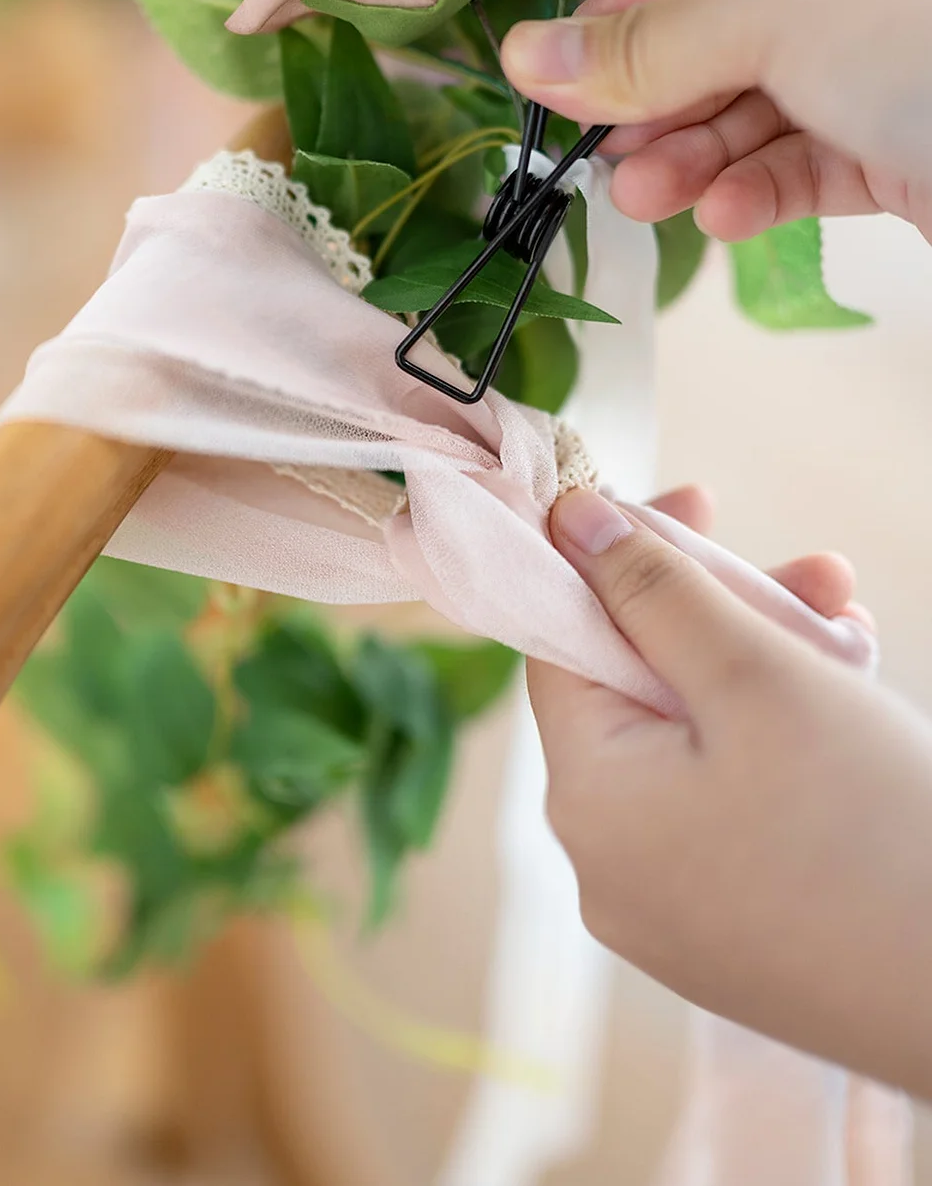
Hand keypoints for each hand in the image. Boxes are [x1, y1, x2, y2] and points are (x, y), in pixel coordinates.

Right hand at [501, 0, 931, 243]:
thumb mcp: (781, 7)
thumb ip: (652, 39)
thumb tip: (521, 54)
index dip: (635, 9)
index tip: (561, 72)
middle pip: (729, 35)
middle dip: (661, 101)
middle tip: (601, 156)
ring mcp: (893, 68)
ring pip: (763, 111)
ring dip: (696, 159)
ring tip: (648, 199)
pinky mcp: (908, 154)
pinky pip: (810, 167)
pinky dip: (759, 194)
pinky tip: (725, 218)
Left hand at [530, 484, 931, 1099]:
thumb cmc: (872, 831)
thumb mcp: (758, 677)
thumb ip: (651, 589)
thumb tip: (565, 518)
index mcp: (588, 803)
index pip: (563, 643)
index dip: (619, 560)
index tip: (693, 502)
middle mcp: (608, 866)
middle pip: (638, 691)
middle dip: (725, 613)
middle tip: (816, 575)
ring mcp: (669, 911)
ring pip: (695, 744)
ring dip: (767, 669)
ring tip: (853, 633)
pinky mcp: (730, 933)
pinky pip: (728, 806)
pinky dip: (779, 745)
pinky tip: (850, 702)